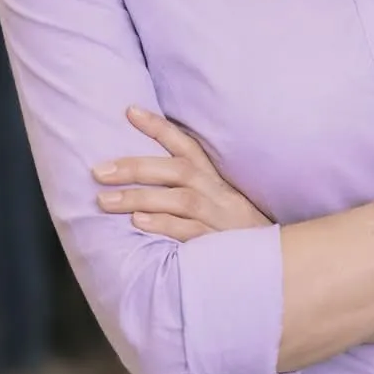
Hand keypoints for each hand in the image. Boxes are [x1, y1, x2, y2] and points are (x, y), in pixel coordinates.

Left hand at [92, 106, 272, 240]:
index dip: (158, 127)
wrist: (276, 263)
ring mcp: (219, 217)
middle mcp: (216, 192)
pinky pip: (189, 232)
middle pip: (176, 169)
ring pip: (179, 199)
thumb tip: (143, 179)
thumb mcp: (219, 201)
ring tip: (104, 199)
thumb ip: (188, 187)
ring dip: (140, 197)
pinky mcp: (219, 243)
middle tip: (98, 170)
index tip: (129, 110)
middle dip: (135, 167)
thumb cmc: (235, 231)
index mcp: (214, 178)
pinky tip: (137, 222)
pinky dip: (163, 225)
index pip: (185, 145)